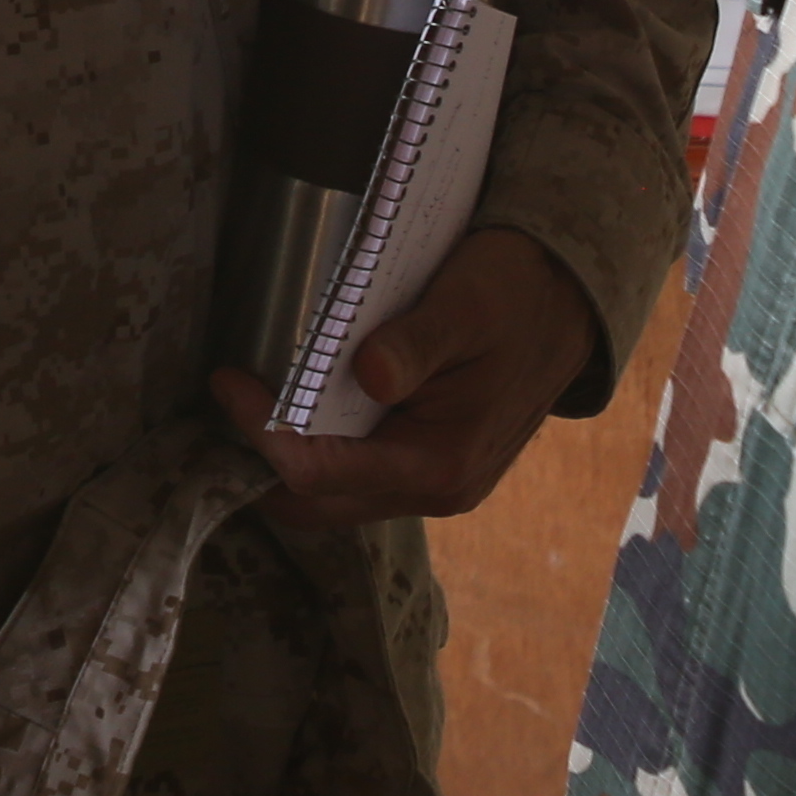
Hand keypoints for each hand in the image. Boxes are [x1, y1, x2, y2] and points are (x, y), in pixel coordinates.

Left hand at [210, 224, 597, 532]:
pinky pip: (357, 477)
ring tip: (249, 403)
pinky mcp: (431, 465)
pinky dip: (318, 451)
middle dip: (261, 461)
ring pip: (335, 497)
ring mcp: (435, 485)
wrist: (571, 299)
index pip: (322, 473)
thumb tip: (366, 372)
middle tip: (225, 400)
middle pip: (318, 504)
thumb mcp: (467, 302)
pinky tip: (297, 406)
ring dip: (287, 460)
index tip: (228, 381)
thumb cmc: (516, 292)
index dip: (264, 433)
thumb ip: (415, 342)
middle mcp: (437, 491)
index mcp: (442, 463)